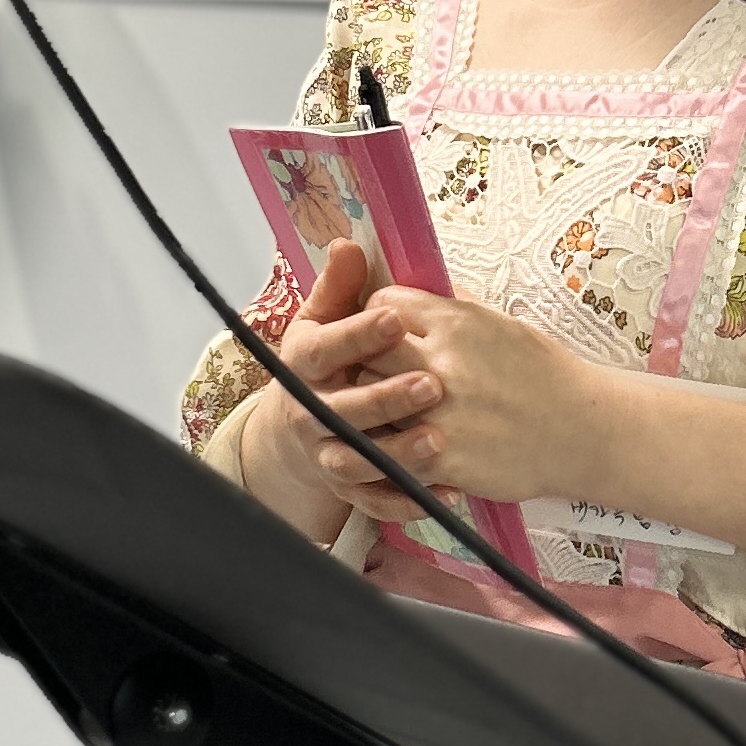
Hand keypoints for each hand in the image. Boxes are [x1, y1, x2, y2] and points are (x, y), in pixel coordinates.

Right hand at [236, 241, 447, 544]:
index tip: (395, 318)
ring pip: (357, 463)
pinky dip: (408, 501)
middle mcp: (309, 413)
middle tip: (431, 386)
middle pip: (341, 411)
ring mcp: (326, 454)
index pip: (325, 349)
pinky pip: (375, 502)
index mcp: (303, 365)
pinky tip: (447, 491)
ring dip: (397, 456)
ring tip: (439, 443)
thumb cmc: (326, 363)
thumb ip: (340, 288)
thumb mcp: (323, 321)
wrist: (298, 429)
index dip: (357, 335)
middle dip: (384, 400)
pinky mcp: (347, 490)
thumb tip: (347, 244)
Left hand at [349, 286, 608, 513]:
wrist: (582, 431)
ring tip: (396, 411)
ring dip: (377, 406)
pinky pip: (389, 449)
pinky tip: (407, 443)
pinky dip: (392, 446)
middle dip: (371, 360)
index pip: (383, 304)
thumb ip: (456, 309)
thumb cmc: (544, 375)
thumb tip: (425, 291)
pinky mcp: (439, 457)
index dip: (380, 318)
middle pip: (366, 351)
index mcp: (456, 322)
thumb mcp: (502, 324)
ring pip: (370, 402)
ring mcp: (437, 412)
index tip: (390, 333)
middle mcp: (441, 362)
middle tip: (384, 373)